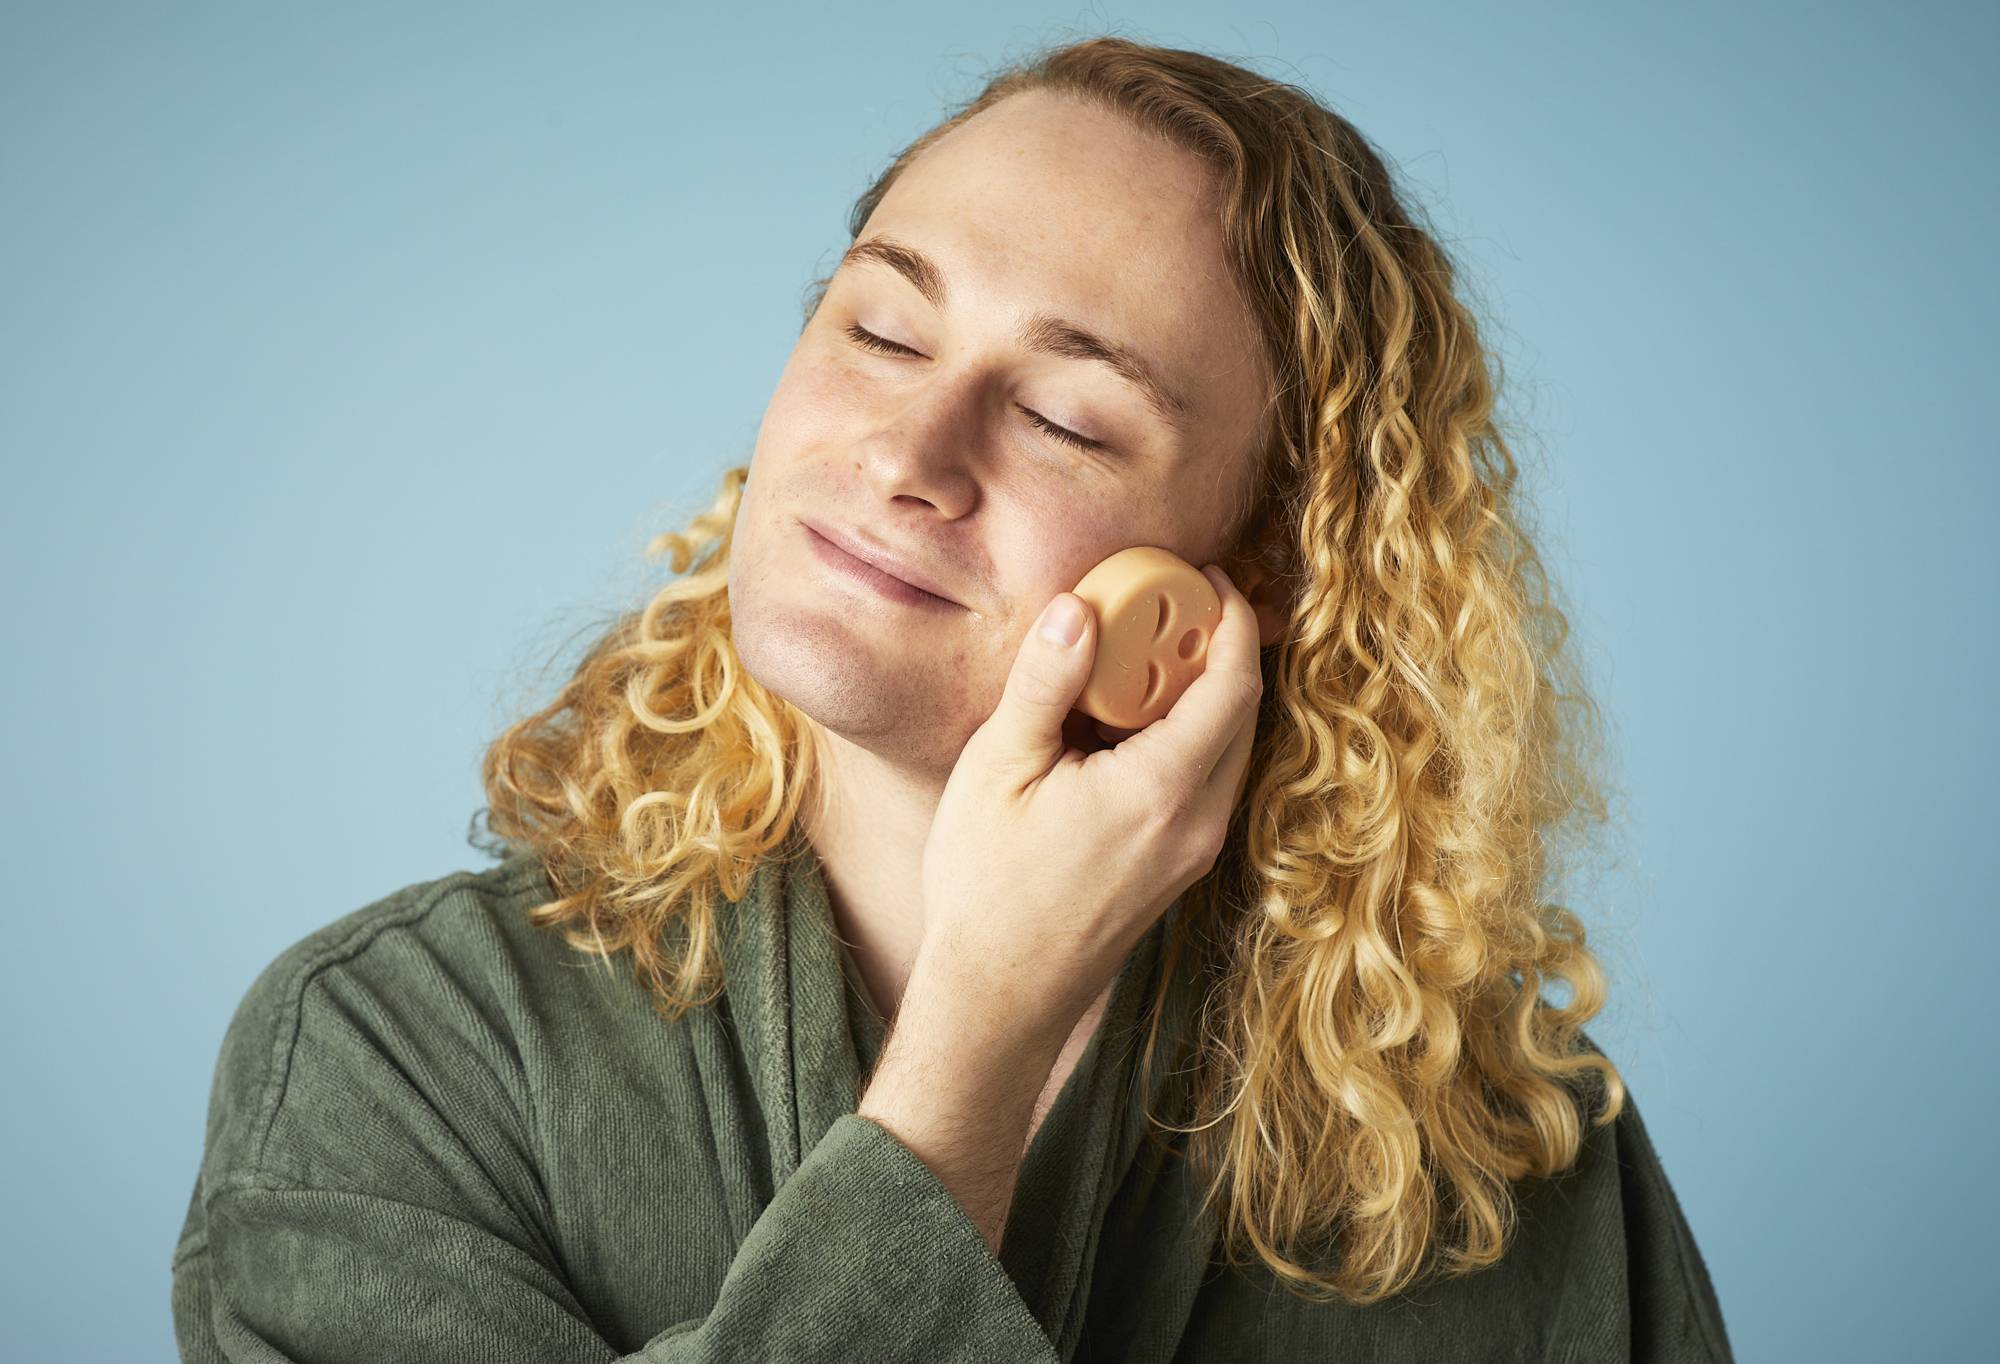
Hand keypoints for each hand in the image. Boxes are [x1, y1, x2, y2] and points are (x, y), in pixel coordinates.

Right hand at [918, 563, 1262, 1037]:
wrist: (999, 996)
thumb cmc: (988, 887)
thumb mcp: (1000, 768)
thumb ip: (1045, 683)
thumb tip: (1077, 607)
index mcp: (1162, 789)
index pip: (1233, 683)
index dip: (1228, 618)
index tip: (1204, 576)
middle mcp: (1198, 822)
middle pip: (1243, 713)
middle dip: (1218, 648)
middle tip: (1172, 602)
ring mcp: (1194, 852)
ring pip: (1227, 749)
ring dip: (1201, 695)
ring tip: (1144, 656)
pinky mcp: (1178, 869)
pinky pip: (1205, 782)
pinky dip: (1185, 737)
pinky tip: (1126, 724)